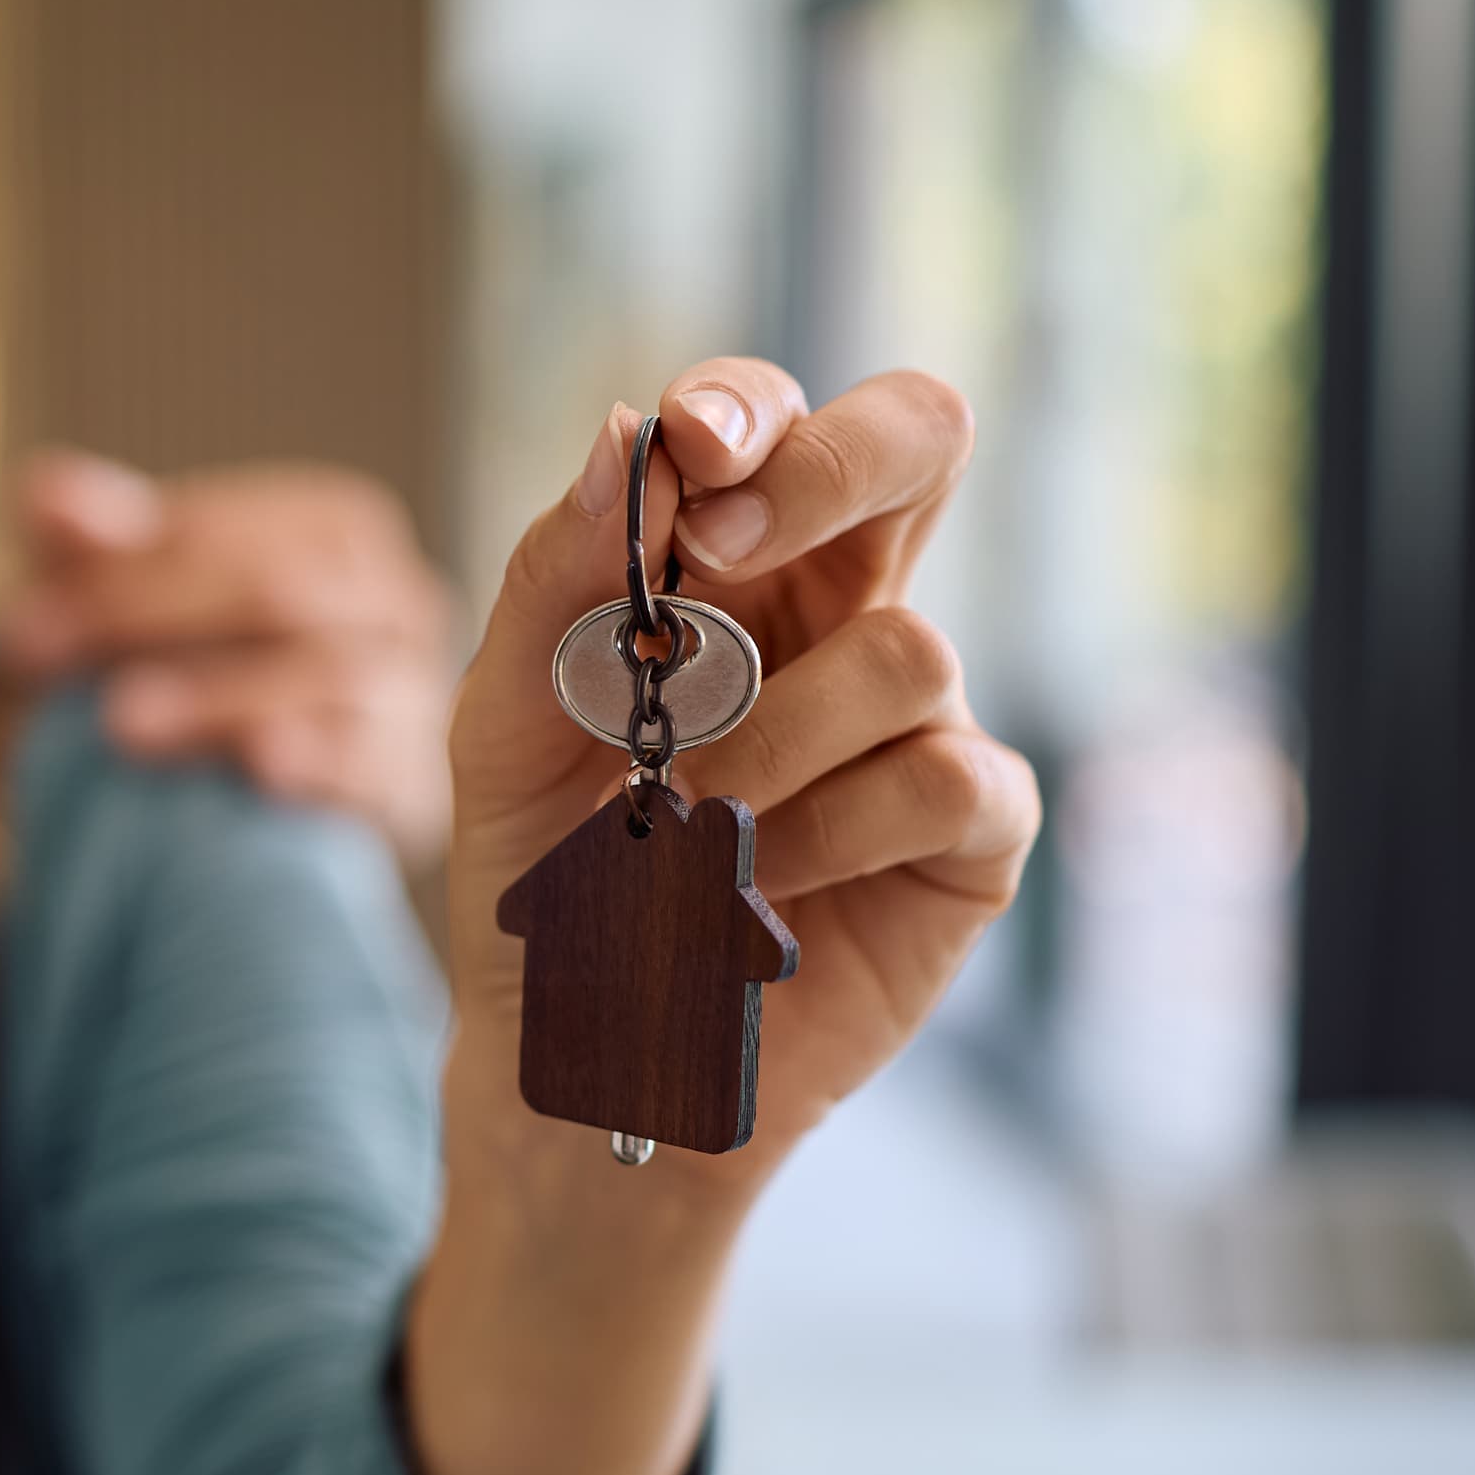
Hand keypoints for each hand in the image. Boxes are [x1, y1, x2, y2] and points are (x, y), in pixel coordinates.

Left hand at [2, 450, 450, 860]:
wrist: (265, 805)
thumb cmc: (195, 675)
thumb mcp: (128, 603)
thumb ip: (89, 546)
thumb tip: (45, 493)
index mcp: (334, 530)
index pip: (222, 534)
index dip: (117, 572)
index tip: (19, 629)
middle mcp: (392, 597)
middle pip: (272, 593)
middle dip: (144, 618)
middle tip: (35, 661)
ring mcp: (410, 690)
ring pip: (325, 676)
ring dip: (215, 699)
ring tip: (120, 723)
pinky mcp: (411, 781)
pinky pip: (375, 764)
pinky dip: (319, 765)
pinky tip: (259, 772)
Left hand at [447, 361, 1039, 1187]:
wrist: (577, 1063)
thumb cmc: (541, 882)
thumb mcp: (504, 727)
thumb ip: (553, 583)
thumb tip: (625, 437)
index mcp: (726, 569)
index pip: (770, 423)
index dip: (744, 411)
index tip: (684, 465)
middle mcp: (837, 616)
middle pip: (921, 440)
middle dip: (838, 462)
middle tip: (727, 543)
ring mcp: (917, 717)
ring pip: (909, 648)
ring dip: (772, 738)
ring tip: (690, 825)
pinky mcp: (970, 832)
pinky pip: (947, 778)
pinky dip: (832, 834)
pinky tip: (763, 890)